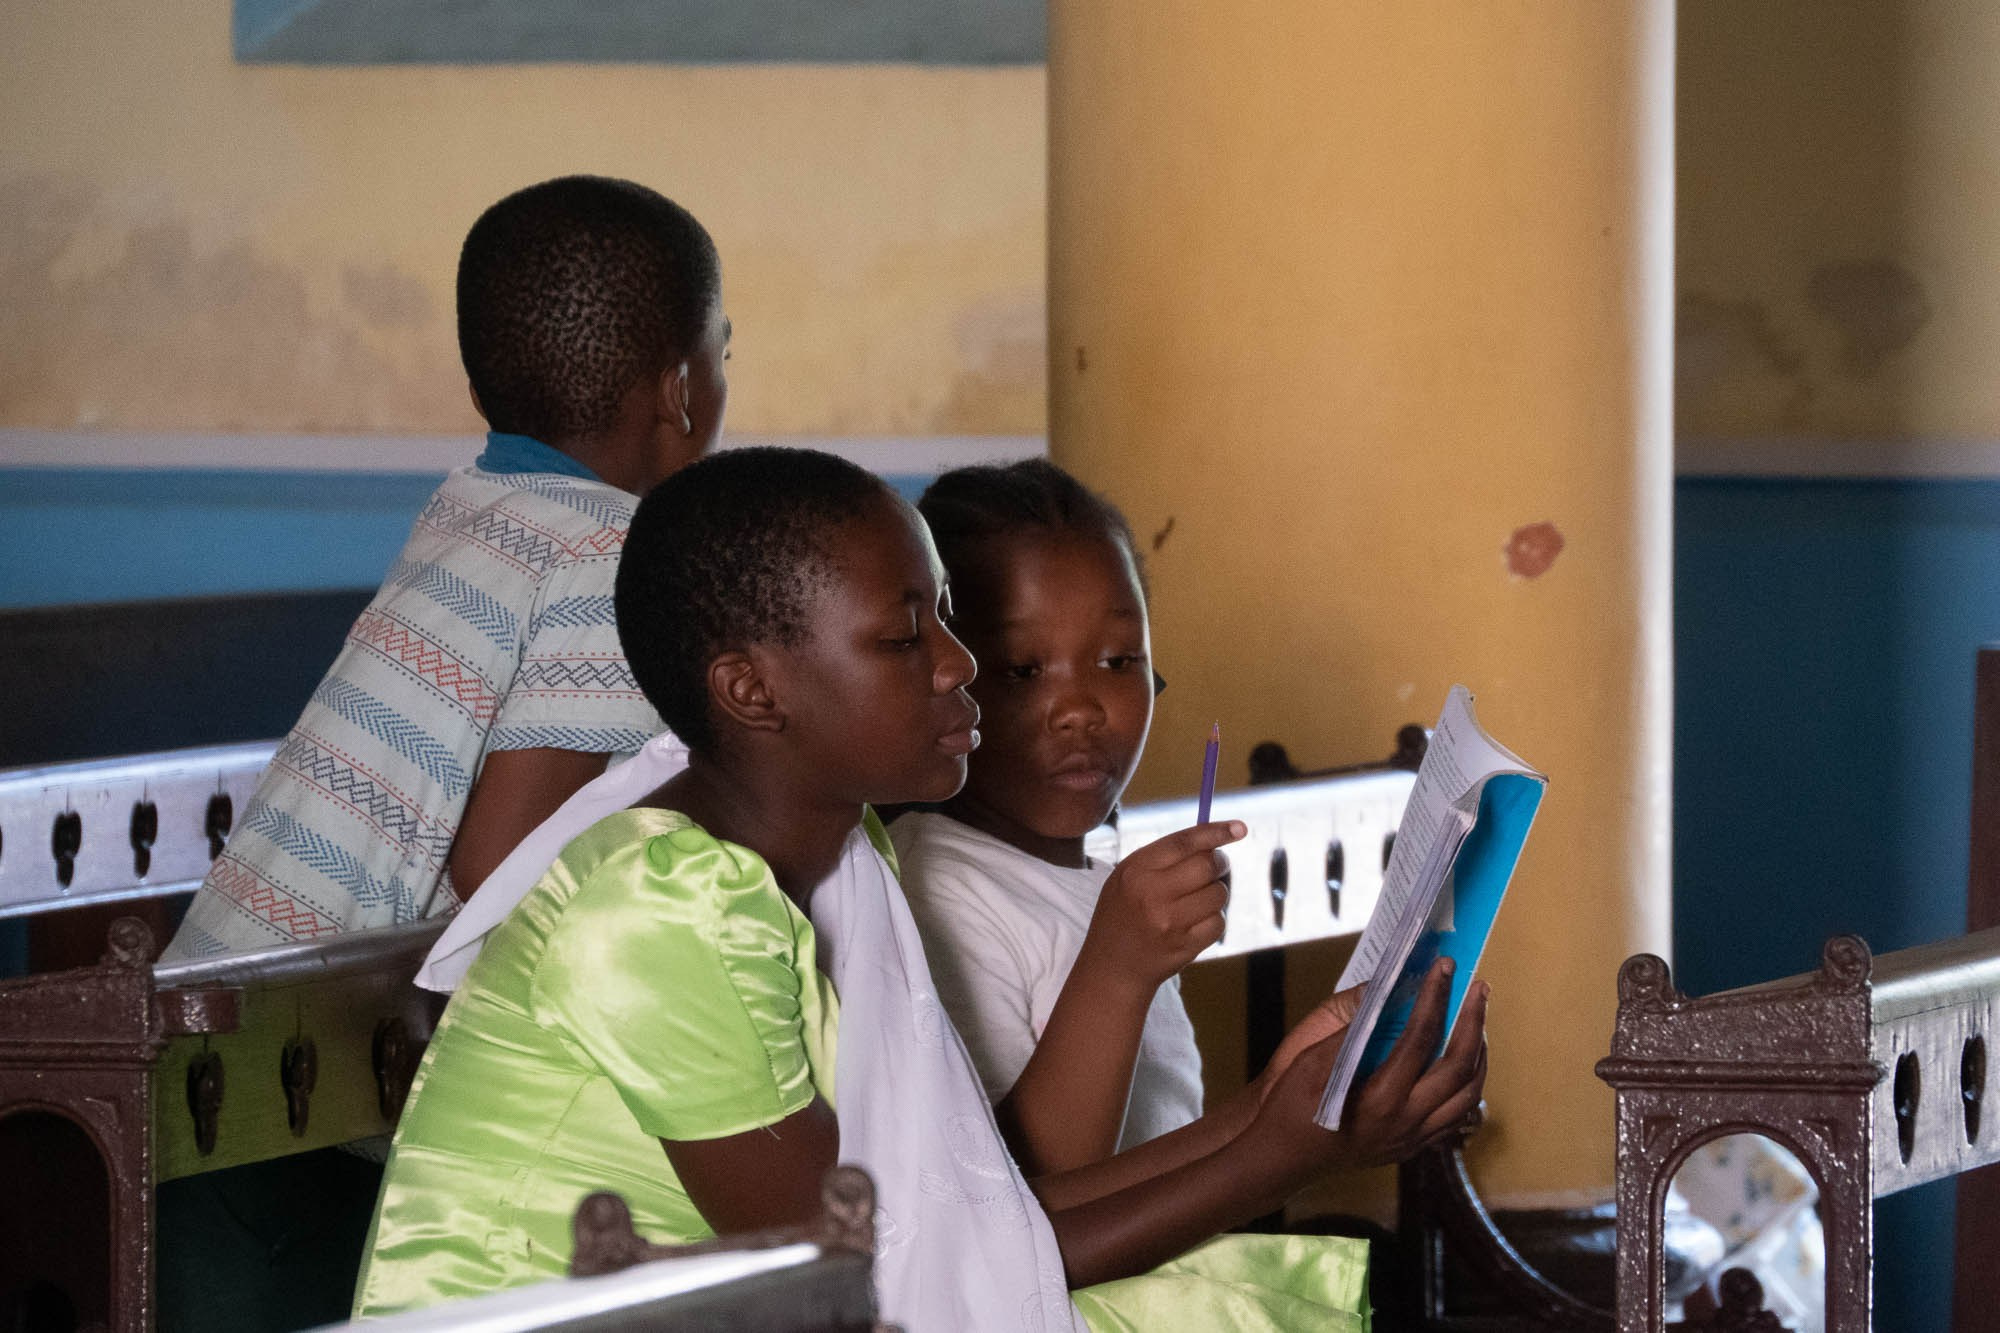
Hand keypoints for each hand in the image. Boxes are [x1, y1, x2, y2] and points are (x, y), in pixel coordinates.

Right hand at [1077, 821, 1244, 992]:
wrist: (1112, 967)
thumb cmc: (1123, 913)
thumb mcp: (1126, 877)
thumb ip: (1163, 856)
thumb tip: (1213, 839)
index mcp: (1136, 871)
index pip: (1184, 843)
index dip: (1215, 832)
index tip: (1240, 828)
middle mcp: (1152, 895)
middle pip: (1207, 866)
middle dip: (1219, 863)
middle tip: (1215, 866)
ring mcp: (1170, 923)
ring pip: (1218, 894)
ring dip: (1215, 893)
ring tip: (1195, 900)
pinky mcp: (1185, 946)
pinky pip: (1218, 921)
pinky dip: (1213, 918)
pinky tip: (1194, 923)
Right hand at [1252, 959, 1489, 1172]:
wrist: (1281, 1159)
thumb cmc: (1288, 1107)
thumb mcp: (1310, 1063)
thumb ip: (1353, 1032)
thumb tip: (1385, 995)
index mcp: (1380, 1099)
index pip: (1422, 1038)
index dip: (1434, 997)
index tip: (1443, 967)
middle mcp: (1405, 1122)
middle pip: (1460, 1068)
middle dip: (1473, 1022)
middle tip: (1478, 988)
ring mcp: (1412, 1139)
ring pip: (1468, 1096)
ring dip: (1479, 1055)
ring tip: (1477, 1022)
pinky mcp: (1410, 1147)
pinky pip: (1456, 1117)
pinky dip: (1469, 1086)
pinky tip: (1465, 1065)